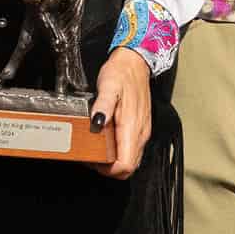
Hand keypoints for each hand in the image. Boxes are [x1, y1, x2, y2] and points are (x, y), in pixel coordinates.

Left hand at [87, 47, 151, 179]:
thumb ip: (103, 105)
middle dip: (110, 169)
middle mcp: (140, 133)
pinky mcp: (140, 128)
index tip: (94, 161)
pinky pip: (132, 150)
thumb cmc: (121, 74)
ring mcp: (142, 131)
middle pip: (129, 167)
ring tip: (97, 150)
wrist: (135, 63)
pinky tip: (107, 142)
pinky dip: (119, 153)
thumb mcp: (108, 86)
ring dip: (114, 162)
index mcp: (132, 126)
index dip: (109, 170)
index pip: (125, 165)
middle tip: (93, 158)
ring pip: (132, 160)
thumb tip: (97, 122)